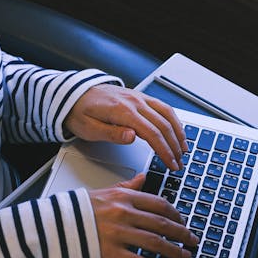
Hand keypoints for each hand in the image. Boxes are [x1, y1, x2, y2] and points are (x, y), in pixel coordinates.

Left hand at [65, 84, 187, 169]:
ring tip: (184, 149)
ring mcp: (139, 97)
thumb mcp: (89, 128)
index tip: (171, 164)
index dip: (164, 151)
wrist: (74, 94)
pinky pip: (163, 107)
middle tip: (179, 163)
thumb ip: (111, 133)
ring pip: (167, 114)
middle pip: (163, 125)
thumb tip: (132, 137)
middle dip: (174, 146)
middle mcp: (134, 101)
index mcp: (122, 110)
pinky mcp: (140, 97)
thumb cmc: (80, 113)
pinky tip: (177, 131)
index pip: (152, 133)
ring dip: (178, 132)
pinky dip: (174, 120)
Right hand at [89, 174, 198, 257]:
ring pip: (155, 242)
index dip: (176, 215)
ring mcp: (118, 233)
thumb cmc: (79, 210)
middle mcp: (124, 213)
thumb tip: (143, 178)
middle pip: (162, 223)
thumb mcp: (105, 192)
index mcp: (125, 197)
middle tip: (192, 240)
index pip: (159, 204)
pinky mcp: (110, 252)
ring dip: (173, 251)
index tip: (183, 222)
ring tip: (184, 256)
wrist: (55, 225)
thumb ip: (127, 186)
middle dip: (181, 233)